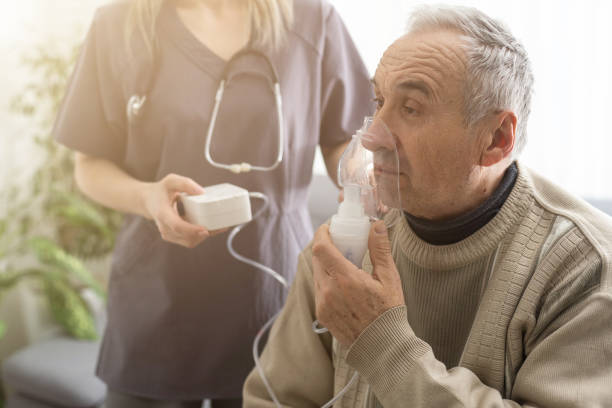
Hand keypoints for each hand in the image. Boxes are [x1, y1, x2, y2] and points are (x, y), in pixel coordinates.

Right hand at [143, 173, 225, 247]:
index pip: (177, 226)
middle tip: (221, 225)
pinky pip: (190, 241)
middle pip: (187, 237)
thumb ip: (185, 183)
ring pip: (190, 242)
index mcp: (162, 213)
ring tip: (218, 226)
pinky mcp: (175, 237)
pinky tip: (211, 228)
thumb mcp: (171, 181)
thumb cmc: (161, 190)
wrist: (148, 201)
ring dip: (205, 236)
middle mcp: (165, 227)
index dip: (192, 230)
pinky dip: (201, 236)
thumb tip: (202, 192)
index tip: (205, 229)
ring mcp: (169, 234)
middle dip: (205, 234)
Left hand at [312, 220, 404, 346]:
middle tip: (340, 243)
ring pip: (316, 274)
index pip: (321, 248)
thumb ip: (380, 249)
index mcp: (346, 280)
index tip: (328, 227)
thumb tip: (376, 226)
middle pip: (317, 259)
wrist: (382, 347)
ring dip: (325, 264)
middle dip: (325, 247)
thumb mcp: (389, 278)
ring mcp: (323, 304)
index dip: (321, 234)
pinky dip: (326, 281)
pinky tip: (341, 283)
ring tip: (343, 264)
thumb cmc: (388, 313)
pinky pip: (318, 289)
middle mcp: (329, 291)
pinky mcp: (321, 314)